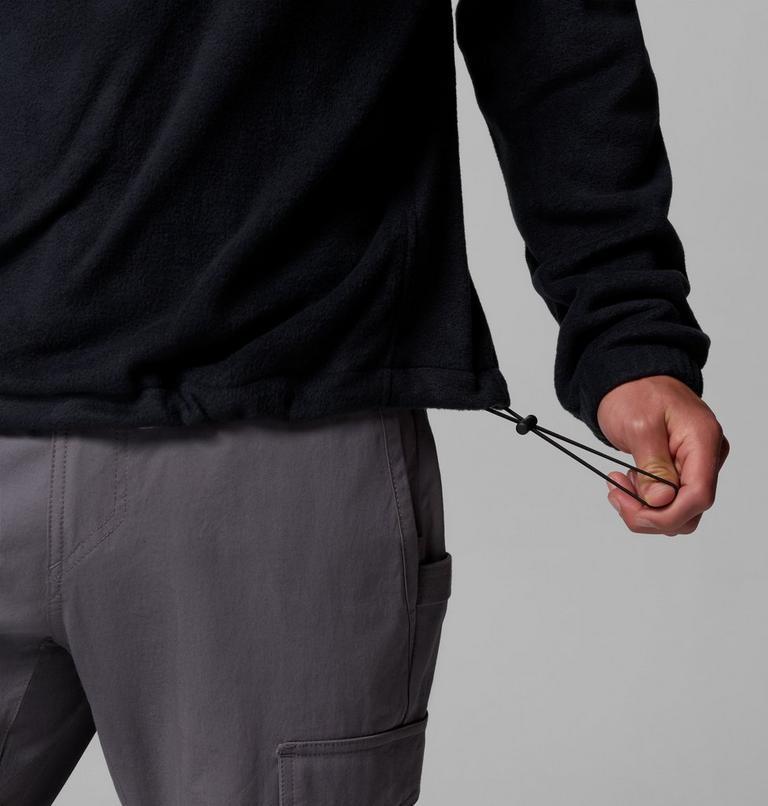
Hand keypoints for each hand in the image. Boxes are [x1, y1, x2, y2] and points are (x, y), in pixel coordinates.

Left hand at [596, 375, 728, 535]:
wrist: (629, 377)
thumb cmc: (634, 391)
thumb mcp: (638, 425)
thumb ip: (652, 465)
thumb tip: (661, 501)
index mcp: (703, 441)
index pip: (698, 496)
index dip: (666, 513)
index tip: (630, 508)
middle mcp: (707, 456)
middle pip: (690, 510)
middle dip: (650, 513)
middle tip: (616, 492)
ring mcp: (696, 464)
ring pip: (679, 510)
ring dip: (646, 508)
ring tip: (620, 483)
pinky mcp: (682, 469)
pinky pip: (671, 499)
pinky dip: (646, 500)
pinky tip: (628, 482)